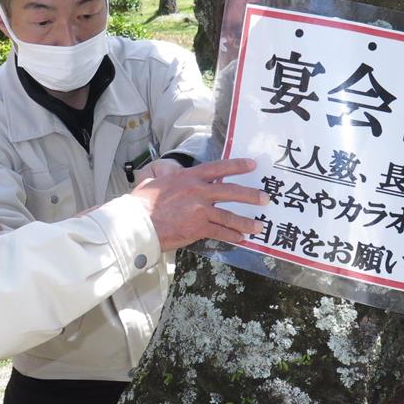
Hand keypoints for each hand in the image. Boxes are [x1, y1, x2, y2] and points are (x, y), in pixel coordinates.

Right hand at [129, 157, 268, 251]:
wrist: (138, 222)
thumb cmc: (142, 203)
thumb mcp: (154, 181)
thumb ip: (166, 176)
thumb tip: (166, 172)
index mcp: (189, 177)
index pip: (218, 168)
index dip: (237, 165)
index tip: (252, 165)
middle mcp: (198, 191)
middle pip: (231, 191)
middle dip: (250, 195)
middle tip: (265, 198)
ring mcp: (200, 210)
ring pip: (230, 216)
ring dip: (247, 221)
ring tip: (260, 226)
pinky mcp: (198, 228)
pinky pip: (220, 232)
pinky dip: (232, 236)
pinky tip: (241, 239)